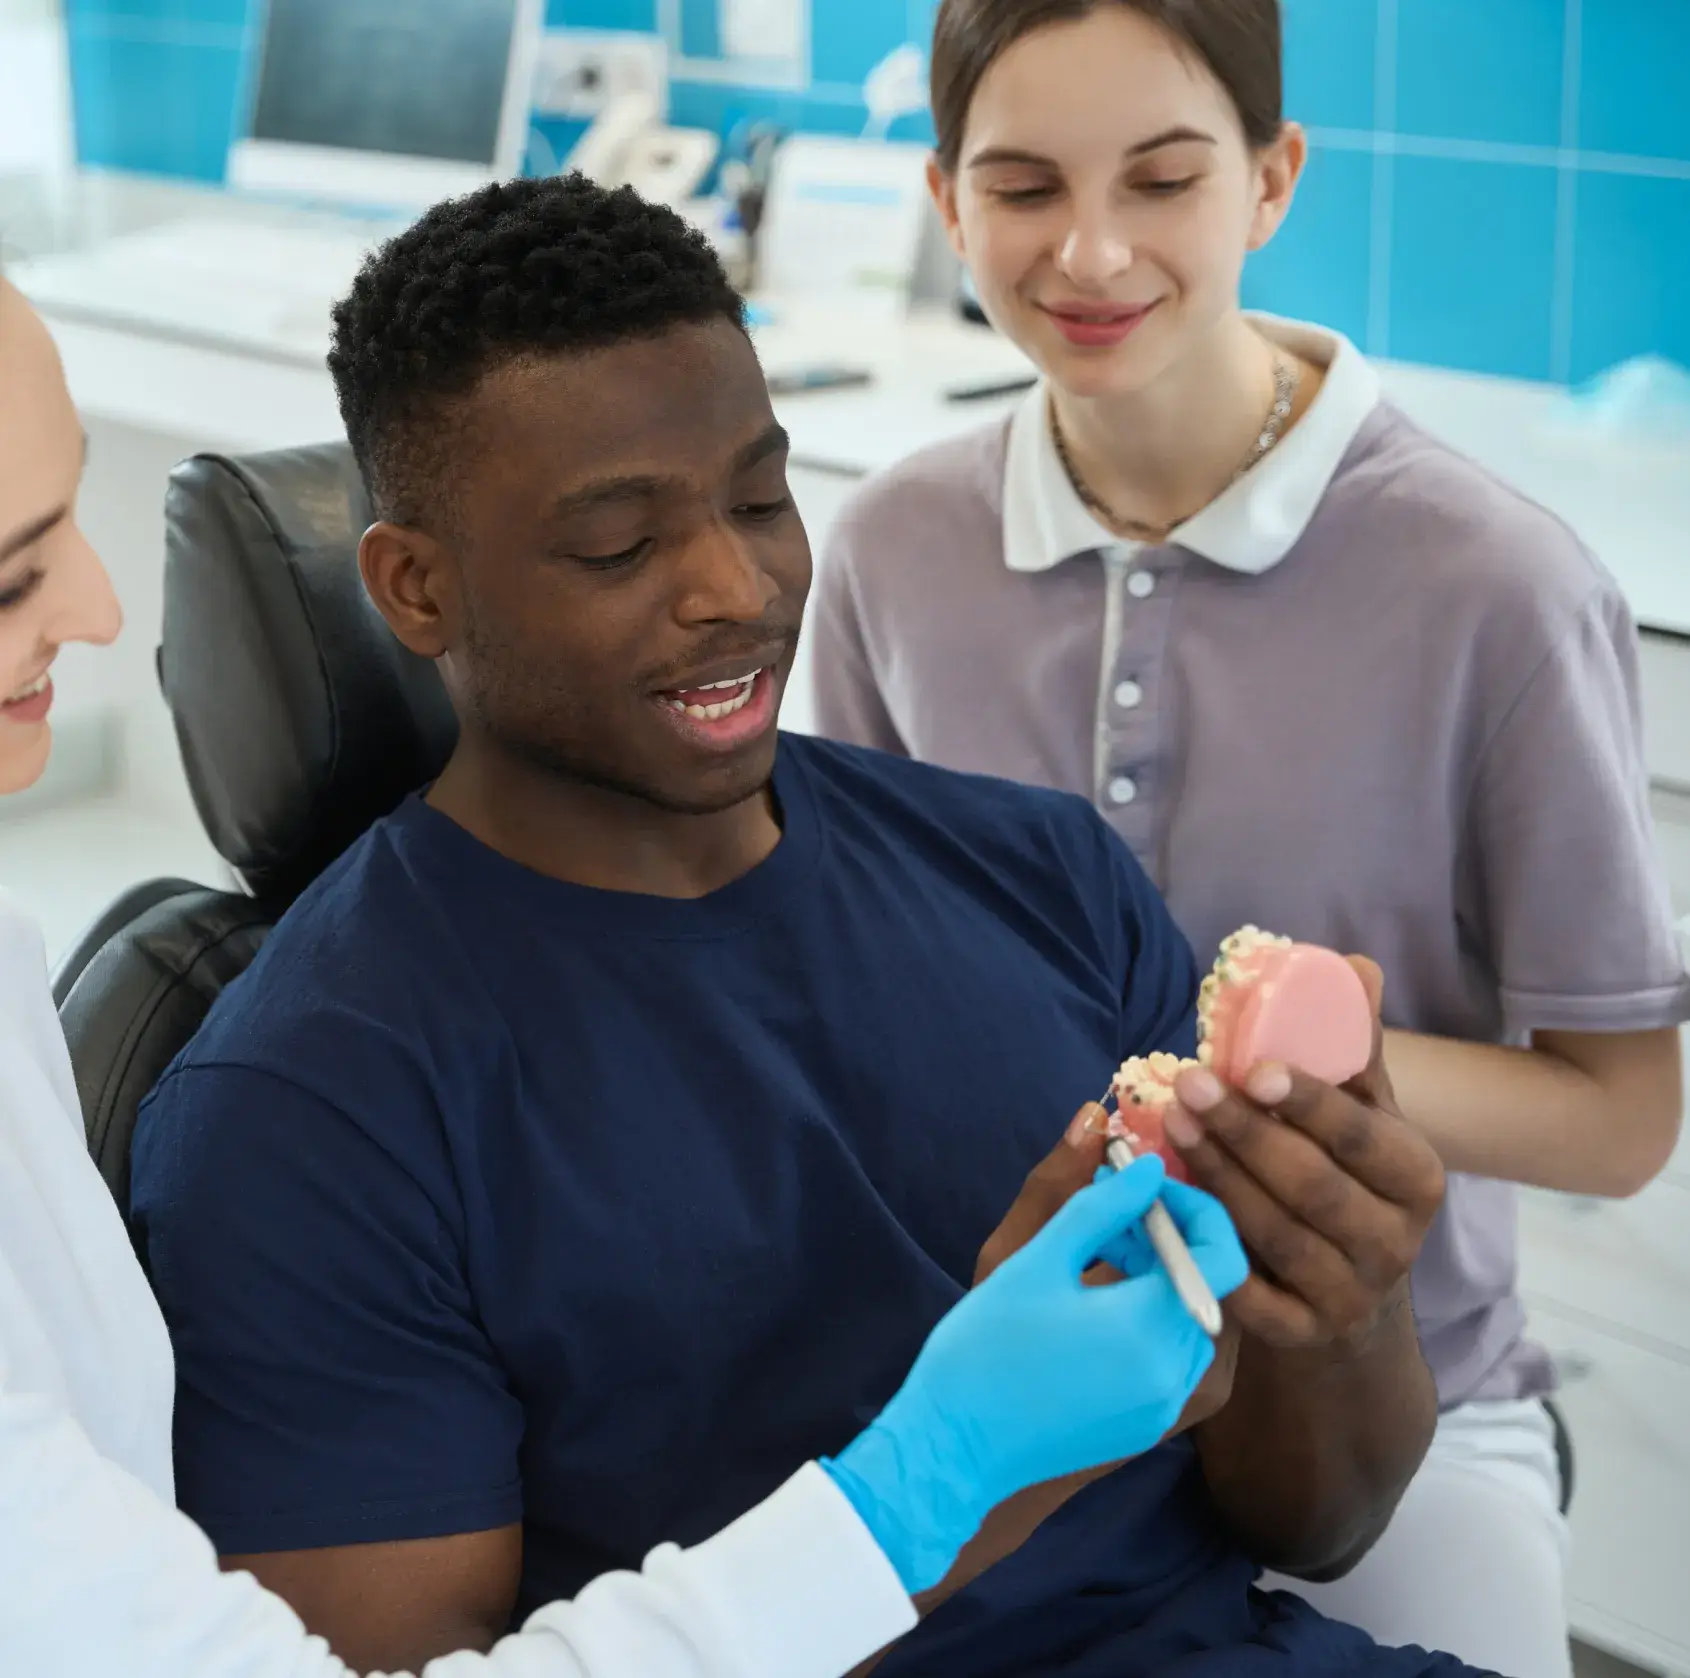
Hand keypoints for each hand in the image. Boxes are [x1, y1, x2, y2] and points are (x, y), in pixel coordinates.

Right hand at [824, 1152, 1246, 1593]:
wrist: (953, 1447)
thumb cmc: (984, 1345)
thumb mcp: (1033, 1257)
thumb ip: (1099, 1202)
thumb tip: (1151, 1160)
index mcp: (1151, 1328)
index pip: (1223, 1254)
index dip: (1193, 1206)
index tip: (1142, 1186)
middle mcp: (1176, 1374)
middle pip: (1208, 1283)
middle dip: (1167, 1236)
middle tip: (1107, 1212)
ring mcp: (1166, 1406)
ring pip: (1191, 1317)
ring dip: (1158, 1274)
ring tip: (1094, 1254)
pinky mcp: (1150, 1425)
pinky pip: (1173, 1354)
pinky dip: (1149, 1316)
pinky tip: (1092, 1306)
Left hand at [1165, 957, 1444, 1350]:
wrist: (1345, 1293)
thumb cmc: (1344, 1176)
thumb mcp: (1360, 1117)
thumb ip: (1351, 1050)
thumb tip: (1355, 966)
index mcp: (1416, 1177)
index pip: (1362, 1135)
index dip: (1308, 1102)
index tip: (1252, 1067)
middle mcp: (1394, 1242)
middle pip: (1312, 1185)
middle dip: (1244, 1132)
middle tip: (1188, 1084)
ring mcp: (1350, 1295)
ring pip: (1275, 1233)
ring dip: (1217, 1175)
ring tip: (1170, 1122)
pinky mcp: (1302, 1334)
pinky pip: (1249, 1293)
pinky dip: (1207, 1246)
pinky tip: (1166, 1199)